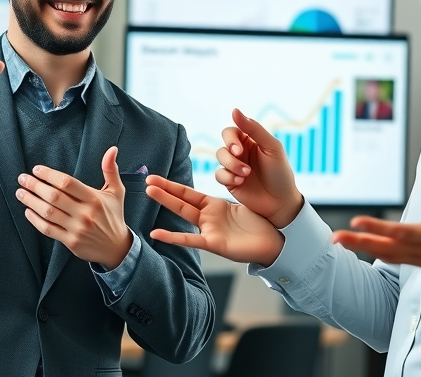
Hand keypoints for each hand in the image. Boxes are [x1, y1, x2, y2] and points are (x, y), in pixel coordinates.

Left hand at [16, 146, 131, 269]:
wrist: (116, 247)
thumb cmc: (113, 215)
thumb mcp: (116, 191)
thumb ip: (110, 170)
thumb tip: (112, 149)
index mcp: (95, 199)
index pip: (67, 183)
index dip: (49, 175)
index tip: (37, 170)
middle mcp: (85, 214)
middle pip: (54, 197)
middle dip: (35, 186)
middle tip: (23, 179)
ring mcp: (77, 229)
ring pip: (48, 213)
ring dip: (31, 201)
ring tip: (20, 192)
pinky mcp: (70, 242)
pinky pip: (48, 229)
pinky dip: (35, 220)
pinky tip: (28, 211)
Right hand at [146, 175, 283, 266]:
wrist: (274, 242)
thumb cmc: (259, 224)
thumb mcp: (240, 204)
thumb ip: (228, 194)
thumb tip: (227, 176)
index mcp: (214, 206)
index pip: (188, 194)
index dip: (172, 186)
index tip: (155, 178)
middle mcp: (208, 218)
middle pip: (182, 201)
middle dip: (165, 190)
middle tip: (146, 181)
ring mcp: (209, 230)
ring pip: (184, 213)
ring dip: (167, 202)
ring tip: (149, 192)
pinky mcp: (215, 244)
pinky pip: (191, 239)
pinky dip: (173, 237)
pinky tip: (157, 234)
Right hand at [215, 109, 302, 227]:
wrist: (281, 202)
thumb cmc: (280, 173)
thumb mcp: (272, 147)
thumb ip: (254, 128)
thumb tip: (234, 110)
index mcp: (251, 141)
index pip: (232, 131)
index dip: (231, 138)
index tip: (239, 148)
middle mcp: (240, 152)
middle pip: (223, 144)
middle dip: (230, 152)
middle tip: (240, 156)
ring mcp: (234, 167)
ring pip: (219, 158)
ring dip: (231, 165)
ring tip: (246, 174)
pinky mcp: (229, 181)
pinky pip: (218, 174)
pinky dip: (228, 177)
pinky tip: (241, 182)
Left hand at [332, 176, 420, 288]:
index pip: (409, 232)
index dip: (383, 228)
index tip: (359, 221)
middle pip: (391, 246)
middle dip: (363, 241)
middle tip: (336, 236)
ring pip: (388, 254)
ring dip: (362, 247)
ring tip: (338, 239)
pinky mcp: (420, 261)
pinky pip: (393, 258)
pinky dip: (374, 252)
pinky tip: (356, 245)